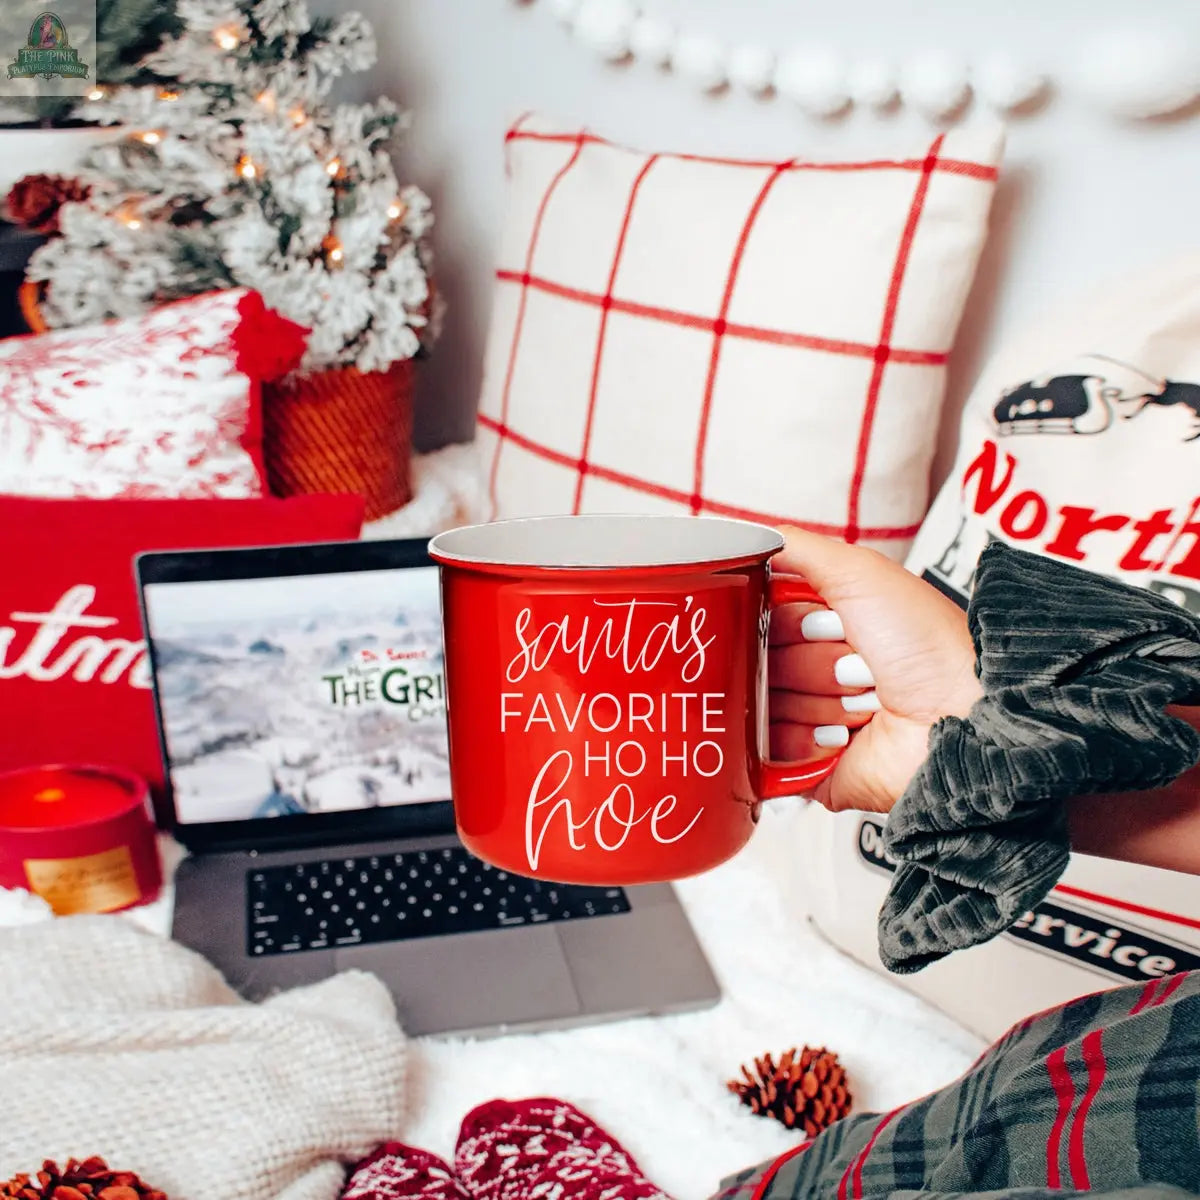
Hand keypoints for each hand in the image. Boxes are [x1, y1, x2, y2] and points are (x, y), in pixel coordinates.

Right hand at [768, 529, 982, 813]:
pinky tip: (844, 736)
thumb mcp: (862, 573)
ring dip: (815, 701)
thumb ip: (797, 548)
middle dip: (804, 661)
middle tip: (854, 662)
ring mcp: (809, 718)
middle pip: (760, 660)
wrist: (962, 719)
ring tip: (863, 702)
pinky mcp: (807, 766)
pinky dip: (804, 742)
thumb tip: (744, 534)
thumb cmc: (930, 646)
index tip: (818, 621)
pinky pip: (768, 751)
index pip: (760, 615)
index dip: (781, 618)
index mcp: (823, 624)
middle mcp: (814, 670)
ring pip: (763, 705)